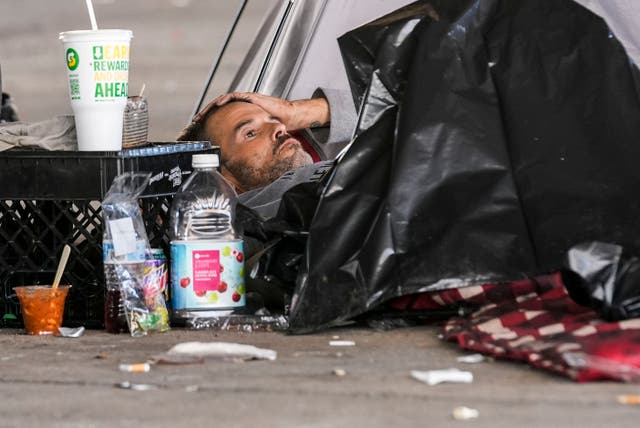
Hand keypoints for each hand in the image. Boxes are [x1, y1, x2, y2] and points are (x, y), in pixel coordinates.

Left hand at [194, 92, 328, 130]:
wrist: (288, 117)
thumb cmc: (276, 125)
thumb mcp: (259, 135)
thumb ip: (250, 140)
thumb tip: (242, 157)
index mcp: (241, 114)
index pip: (222, 116)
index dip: (211, 121)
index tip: (201, 128)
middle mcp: (241, 106)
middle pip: (218, 108)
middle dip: (206, 114)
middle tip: (195, 121)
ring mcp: (245, 100)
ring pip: (222, 101)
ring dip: (211, 107)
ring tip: (201, 114)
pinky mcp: (250, 96)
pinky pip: (233, 96)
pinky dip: (224, 100)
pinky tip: (216, 105)